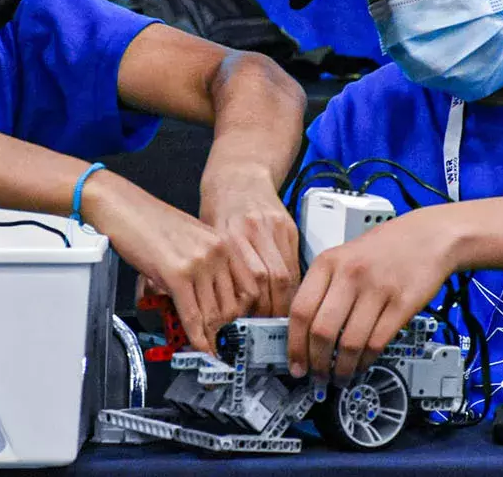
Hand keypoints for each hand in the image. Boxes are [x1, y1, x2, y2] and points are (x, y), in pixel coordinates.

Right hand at [84, 173, 254, 352]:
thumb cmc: (150, 222)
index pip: (248, 288)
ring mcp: (198, 263)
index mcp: (222, 243)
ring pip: (213, 314)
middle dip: (226, 329)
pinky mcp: (176, 274)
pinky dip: (196, 336)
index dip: (244, 314)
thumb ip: (206, 265)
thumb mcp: (190, 240)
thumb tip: (210, 299)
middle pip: (232, 305)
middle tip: (220, 343)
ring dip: (210, 337)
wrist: (123, 207)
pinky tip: (198, 345)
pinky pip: (192, 315)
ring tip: (208, 348)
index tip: (237, 328)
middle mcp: (216, 252)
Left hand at [200, 171, 300, 316]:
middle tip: (264, 328)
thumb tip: (216, 309)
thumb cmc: (218, 207)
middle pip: (270, 280)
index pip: (247, 281)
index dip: (251, 309)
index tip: (246, 326)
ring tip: (276, 318)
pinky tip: (286, 297)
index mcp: (228, 235)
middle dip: (270, 310)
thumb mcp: (207, 236)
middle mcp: (252, 231)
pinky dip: (292, 285)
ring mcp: (274, 228)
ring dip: (283, 301)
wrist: (239, 174)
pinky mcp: (289, 226)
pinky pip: (295, 263)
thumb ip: (215, 269)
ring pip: (286, 274)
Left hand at [287, 213, 454, 384]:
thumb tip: (303, 333)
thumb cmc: (383, 249)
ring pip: (349, 343)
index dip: (294, 345)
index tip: (295, 364)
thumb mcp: (343, 257)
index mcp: (328, 262)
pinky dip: (365, 361)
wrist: (428, 236)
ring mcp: (377, 289)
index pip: (300, 310)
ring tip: (339, 377)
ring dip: (342, 369)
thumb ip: (323, 289)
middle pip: (322, 331)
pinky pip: (377, 343)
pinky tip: (361, 364)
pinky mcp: (403, 304)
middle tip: (317, 376)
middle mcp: (350, 274)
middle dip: (316, 363)